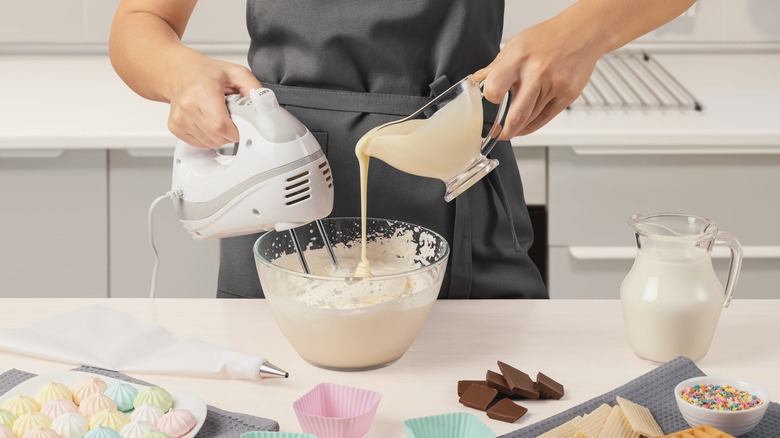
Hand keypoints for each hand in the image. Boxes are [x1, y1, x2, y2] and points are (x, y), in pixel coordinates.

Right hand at [166, 56, 261, 148]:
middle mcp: (188, 104)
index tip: (240, 126)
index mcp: (203, 90)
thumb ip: (254, 89)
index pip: (220, 125)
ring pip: (208, 143)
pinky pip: (199, 144)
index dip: (235, 132)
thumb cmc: (207, 73)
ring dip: (219, 136)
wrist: (180, 72)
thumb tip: (266, 105)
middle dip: (229, 134)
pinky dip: (207, 138)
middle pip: (216, 137)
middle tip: (230, 119)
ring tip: (217, 117)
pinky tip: (207, 122)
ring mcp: (179, 117)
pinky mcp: (175, 127)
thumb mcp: (236, 73)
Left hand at [474, 16, 603, 138]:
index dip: (490, 97)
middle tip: (499, 133)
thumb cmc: (549, 37)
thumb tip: (478, 81)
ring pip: (531, 119)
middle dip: (505, 130)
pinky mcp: (567, 96)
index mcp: (520, 58)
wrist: (583, 33)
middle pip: (517, 114)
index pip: (495, 87)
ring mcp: (555, 86)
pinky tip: (525, 126)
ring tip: (512, 125)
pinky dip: (532, 126)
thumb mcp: (516, 44)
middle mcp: (538, 73)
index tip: (491, 99)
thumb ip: (497, 66)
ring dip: (518, 127)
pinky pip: (545, 118)